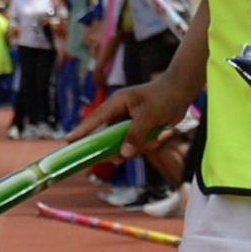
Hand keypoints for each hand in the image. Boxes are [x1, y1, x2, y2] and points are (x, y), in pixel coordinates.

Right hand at [75, 78, 190, 155]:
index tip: (69, 141)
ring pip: (124, 144)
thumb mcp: (149, 116)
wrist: (181, 92)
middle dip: (117, 149)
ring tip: (152, 140)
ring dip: (138, 147)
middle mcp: (119, 113)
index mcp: (117, 103)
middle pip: (108, 137)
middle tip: (119, 159)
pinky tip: (158, 138)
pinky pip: (136, 144)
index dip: (82, 131)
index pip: (95, 119)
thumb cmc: (163, 97)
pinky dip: (146, 145)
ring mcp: (129, 121)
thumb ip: (135, 135)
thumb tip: (123, 154)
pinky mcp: (139, 128)